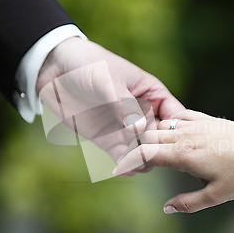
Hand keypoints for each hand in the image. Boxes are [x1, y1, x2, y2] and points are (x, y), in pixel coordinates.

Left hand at [36, 37, 184, 165]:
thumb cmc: (87, 63)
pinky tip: (122, 169)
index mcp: (152, 93)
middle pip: (163, 139)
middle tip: (151, 157)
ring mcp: (127, 129)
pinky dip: (126, 166)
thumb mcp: (107, 79)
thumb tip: (139, 128)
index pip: (176, 115)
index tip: (175, 143)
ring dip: (143, 161)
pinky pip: (123, 158)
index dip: (179, 130)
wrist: (53, 70)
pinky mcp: (108, 140)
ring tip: (134, 164)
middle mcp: (144, 114)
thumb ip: (123, 104)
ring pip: (146, 153)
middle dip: (161, 151)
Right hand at [114, 110, 233, 212]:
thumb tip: (166, 208)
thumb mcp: (217, 195)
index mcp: (184, 155)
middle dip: (135, 149)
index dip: (128, 162)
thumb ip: (189, 203)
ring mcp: (195, 125)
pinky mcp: (206, 119)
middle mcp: (185, 136)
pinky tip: (170, 134)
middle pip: (147, 137)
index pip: (145, 154)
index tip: (117, 170)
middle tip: (131, 163)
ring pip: (161, 126)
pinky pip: (178, 116)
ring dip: (149, 136)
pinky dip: (167, 124)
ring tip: (147, 150)